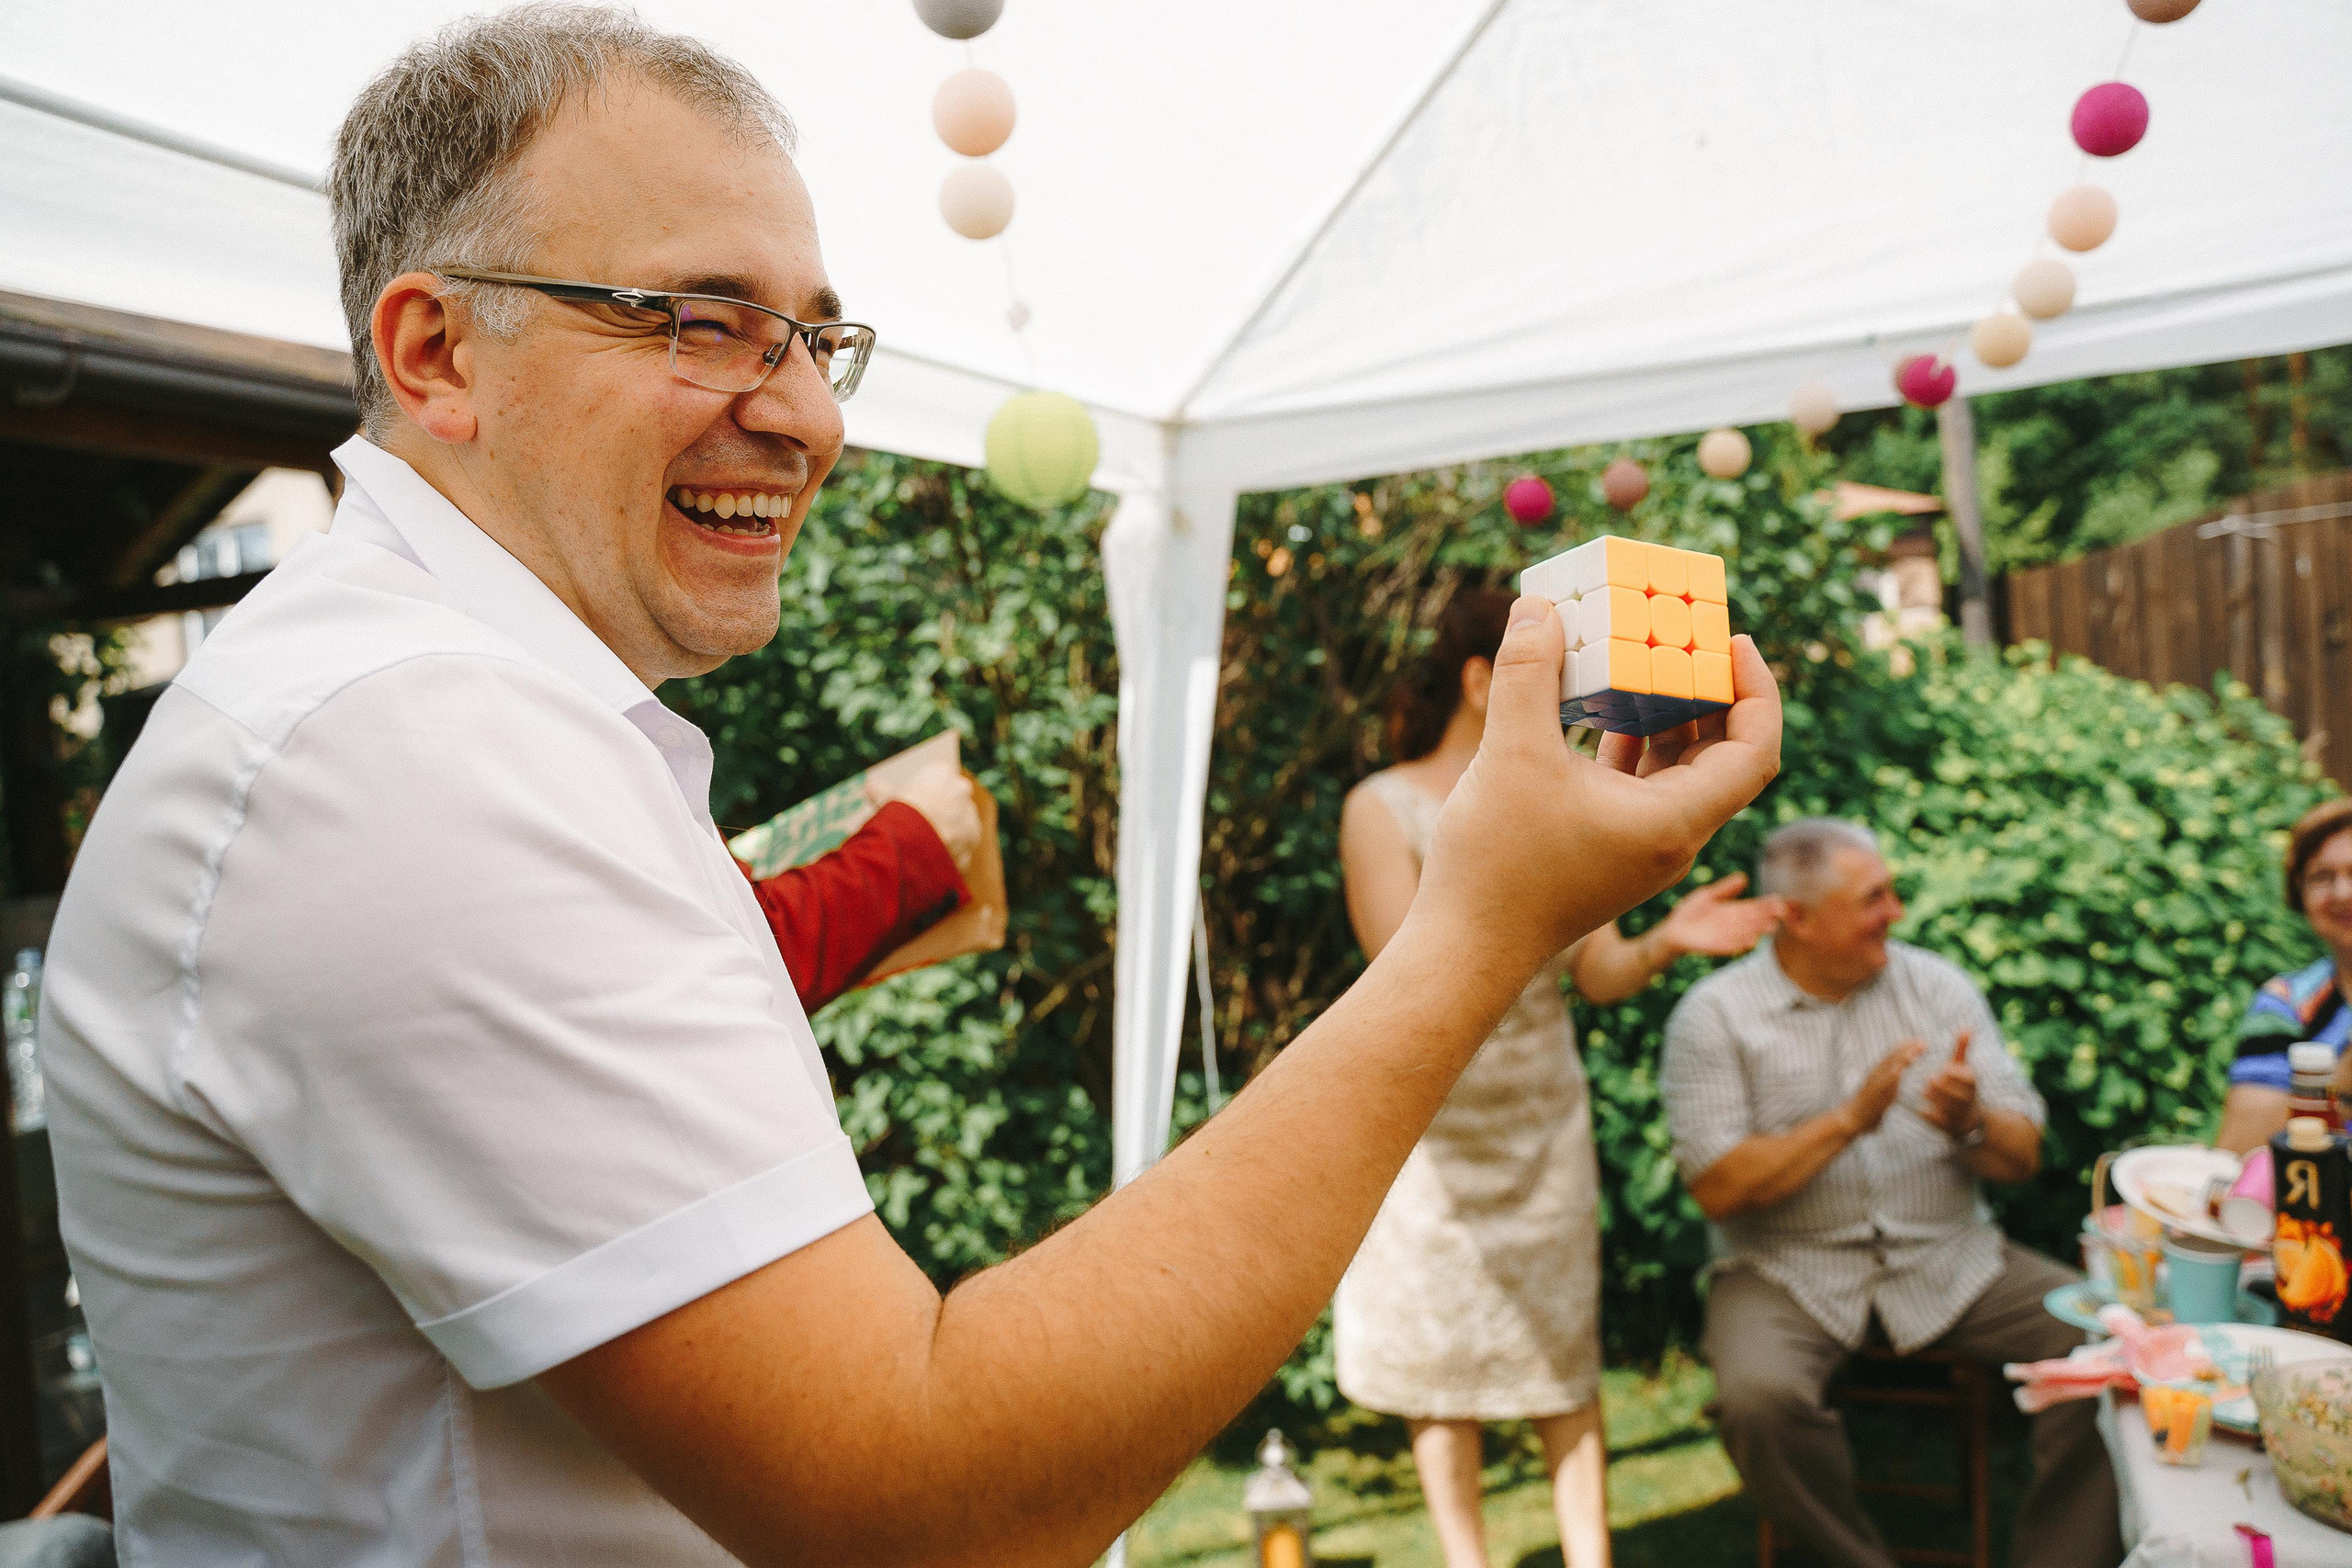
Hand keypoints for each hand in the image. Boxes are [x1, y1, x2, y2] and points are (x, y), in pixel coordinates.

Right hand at [871, 763, 981, 870]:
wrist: (912, 843)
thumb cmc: (897, 815)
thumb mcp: (884, 800)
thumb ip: (880, 791)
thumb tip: (870, 786)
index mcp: (942, 772)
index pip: (939, 776)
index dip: (929, 789)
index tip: (920, 800)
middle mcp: (961, 789)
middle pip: (954, 797)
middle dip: (944, 808)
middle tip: (926, 822)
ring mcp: (970, 815)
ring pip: (961, 821)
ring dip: (951, 830)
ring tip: (930, 844)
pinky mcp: (973, 839)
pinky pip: (963, 844)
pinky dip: (953, 851)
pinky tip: (936, 858)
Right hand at [1416, 599, 1781, 981]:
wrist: (1465, 950)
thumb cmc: (1495, 866)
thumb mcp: (1510, 755)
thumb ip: (1527, 674)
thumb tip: (1537, 608)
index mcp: (1675, 820)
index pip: (1756, 748)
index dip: (1757, 687)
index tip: (1732, 639)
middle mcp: (1673, 838)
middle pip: (1724, 754)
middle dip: (1709, 691)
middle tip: (1682, 637)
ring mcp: (1644, 848)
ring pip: (1682, 772)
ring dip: (1669, 716)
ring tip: (1641, 661)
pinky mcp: (1612, 852)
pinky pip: (1645, 788)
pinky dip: (1635, 745)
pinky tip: (1599, 711)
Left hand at [1652, 871, 1784, 960]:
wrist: (1673, 930)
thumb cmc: (1691, 912)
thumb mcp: (1708, 895)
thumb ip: (1725, 889)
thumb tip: (1744, 877)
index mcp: (1735, 910)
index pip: (1755, 907)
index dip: (1768, 905)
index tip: (1781, 900)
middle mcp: (1735, 924)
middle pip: (1755, 920)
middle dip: (1768, 917)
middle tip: (1782, 912)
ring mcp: (1728, 936)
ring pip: (1747, 932)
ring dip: (1759, 931)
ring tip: (1771, 926)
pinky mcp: (1718, 946)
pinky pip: (1732, 945)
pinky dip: (1741, 944)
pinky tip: (1751, 941)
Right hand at [1844, 1041, 1925, 1136]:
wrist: (1849, 1120)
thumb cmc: (1864, 1114)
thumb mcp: (1879, 1100)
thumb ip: (1886, 1097)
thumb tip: (1889, 1105)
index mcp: (1877, 1075)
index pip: (1892, 1058)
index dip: (1904, 1049)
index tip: (1918, 1043)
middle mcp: (1875, 1075)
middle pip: (1893, 1057)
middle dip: (1908, 1048)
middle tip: (1923, 1042)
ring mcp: (1875, 1082)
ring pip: (1890, 1064)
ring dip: (1904, 1056)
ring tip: (1917, 1048)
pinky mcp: (1874, 1091)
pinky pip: (1886, 1079)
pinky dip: (1894, 1071)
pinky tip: (1904, 1065)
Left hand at [1920, 1030, 1980, 1136]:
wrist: (1968, 1117)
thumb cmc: (1961, 1085)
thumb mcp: (1963, 1067)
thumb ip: (1962, 1048)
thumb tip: (1967, 1027)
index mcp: (1971, 1085)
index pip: (1969, 1080)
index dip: (1957, 1075)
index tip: (1943, 1068)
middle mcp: (1969, 1100)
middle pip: (1960, 1096)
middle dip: (1945, 1088)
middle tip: (1929, 1079)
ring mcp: (1960, 1114)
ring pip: (1951, 1110)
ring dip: (1938, 1101)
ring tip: (1924, 1092)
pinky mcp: (1950, 1126)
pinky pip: (1942, 1124)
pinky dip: (1932, 1118)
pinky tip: (1920, 1111)